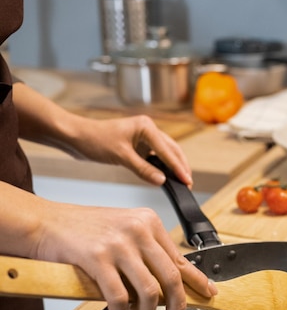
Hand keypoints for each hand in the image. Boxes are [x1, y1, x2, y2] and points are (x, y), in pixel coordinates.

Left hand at [13, 82, 192, 186]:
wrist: (75, 136)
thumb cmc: (94, 139)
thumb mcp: (121, 156)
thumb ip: (143, 169)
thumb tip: (162, 181)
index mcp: (146, 126)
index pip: (167, 150)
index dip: (177, 167)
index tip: (186, 180)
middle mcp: (147, 129)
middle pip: (171, 149)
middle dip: (180, 166)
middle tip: (188, 182)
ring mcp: (142, 137)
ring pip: (165, 153)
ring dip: (173, 166)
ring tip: (181, 181)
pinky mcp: (137, 145)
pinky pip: (154, 156)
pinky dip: (161, 166)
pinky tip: (166, 176)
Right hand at [32, 198, 216, 309]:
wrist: (47, 222)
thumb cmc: (87, 229)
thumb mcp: (126, 230)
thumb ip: (149, 250)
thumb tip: (174, 279)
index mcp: (149, 222)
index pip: (181, 258)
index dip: (197, 281)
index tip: (208, 293)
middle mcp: (138, 230)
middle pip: (171, 276)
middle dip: (177, 303)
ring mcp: (118, 244)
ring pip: (149, 289)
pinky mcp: (97, 258)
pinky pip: (119, 295)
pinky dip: (121, 309)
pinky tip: (117, 309)